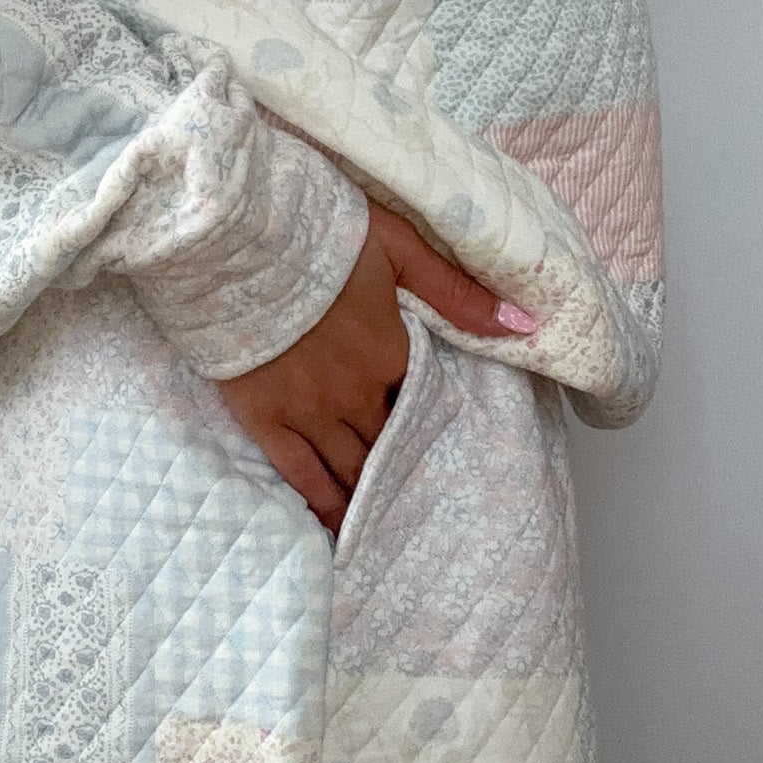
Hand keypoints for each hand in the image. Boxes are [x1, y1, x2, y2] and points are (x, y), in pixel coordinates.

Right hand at [214, 197, 537, 533]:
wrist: (236, 242)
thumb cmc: (318, 234)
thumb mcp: (398, 246)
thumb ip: (457, 291)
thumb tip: (525, 324)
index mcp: (391, 353)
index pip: (421, 400)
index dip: (432, 420)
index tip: (443, 438)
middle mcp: (356, 394)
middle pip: (389, 442)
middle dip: (405, 467)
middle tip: (421, 496)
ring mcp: (308, 412)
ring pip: (350, 468)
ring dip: (371, 494)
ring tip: (388, 522)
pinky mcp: (264, 419)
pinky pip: (300, 475)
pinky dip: (322, 504)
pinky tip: (338, 528)